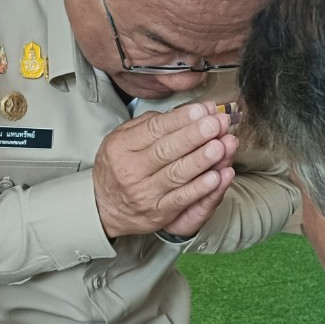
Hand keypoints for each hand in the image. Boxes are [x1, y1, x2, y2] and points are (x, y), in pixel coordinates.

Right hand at [92, 102, 237, 238]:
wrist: (103, 207)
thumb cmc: (118, 167)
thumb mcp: (121, 139)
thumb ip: (149, 124)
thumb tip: (185, 113)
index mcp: (121, 147)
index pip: (154, 129)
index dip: (181, 119)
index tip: (203, 110)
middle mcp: (131, 170)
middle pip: (167, 150)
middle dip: (195, 135)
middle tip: (216, 124)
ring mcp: (145, 193)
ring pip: (177, 174)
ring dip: (202, 160)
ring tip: (221, 146)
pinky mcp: (158, 213)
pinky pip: (181, 199)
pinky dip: (200, 188)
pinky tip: (216, 177)